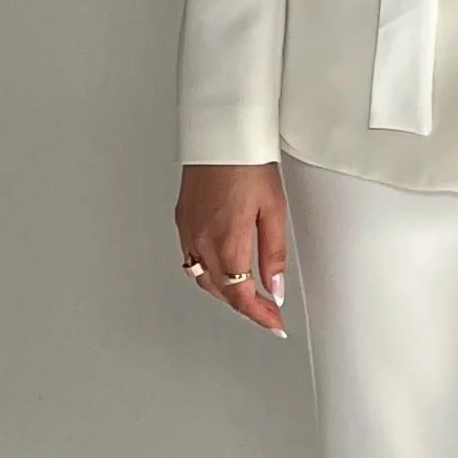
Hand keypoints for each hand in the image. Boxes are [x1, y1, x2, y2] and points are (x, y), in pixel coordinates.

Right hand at [176, 162, 290, 337]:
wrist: (219, 134)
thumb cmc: (246, 162)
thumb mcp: (274, 209)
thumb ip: (273, 254)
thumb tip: (275, 287)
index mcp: (226, 241)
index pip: (241, 295)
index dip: (259, 315)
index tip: (273, 324)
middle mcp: (201, 241)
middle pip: (221, 291)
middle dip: (245, 307)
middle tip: (267, 313)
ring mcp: (188, 231)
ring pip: (203, 279)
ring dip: (226, 293)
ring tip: (248, 297)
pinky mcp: (183, 220)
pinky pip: (192, 260)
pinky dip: (209, 274)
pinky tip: (222, 271)